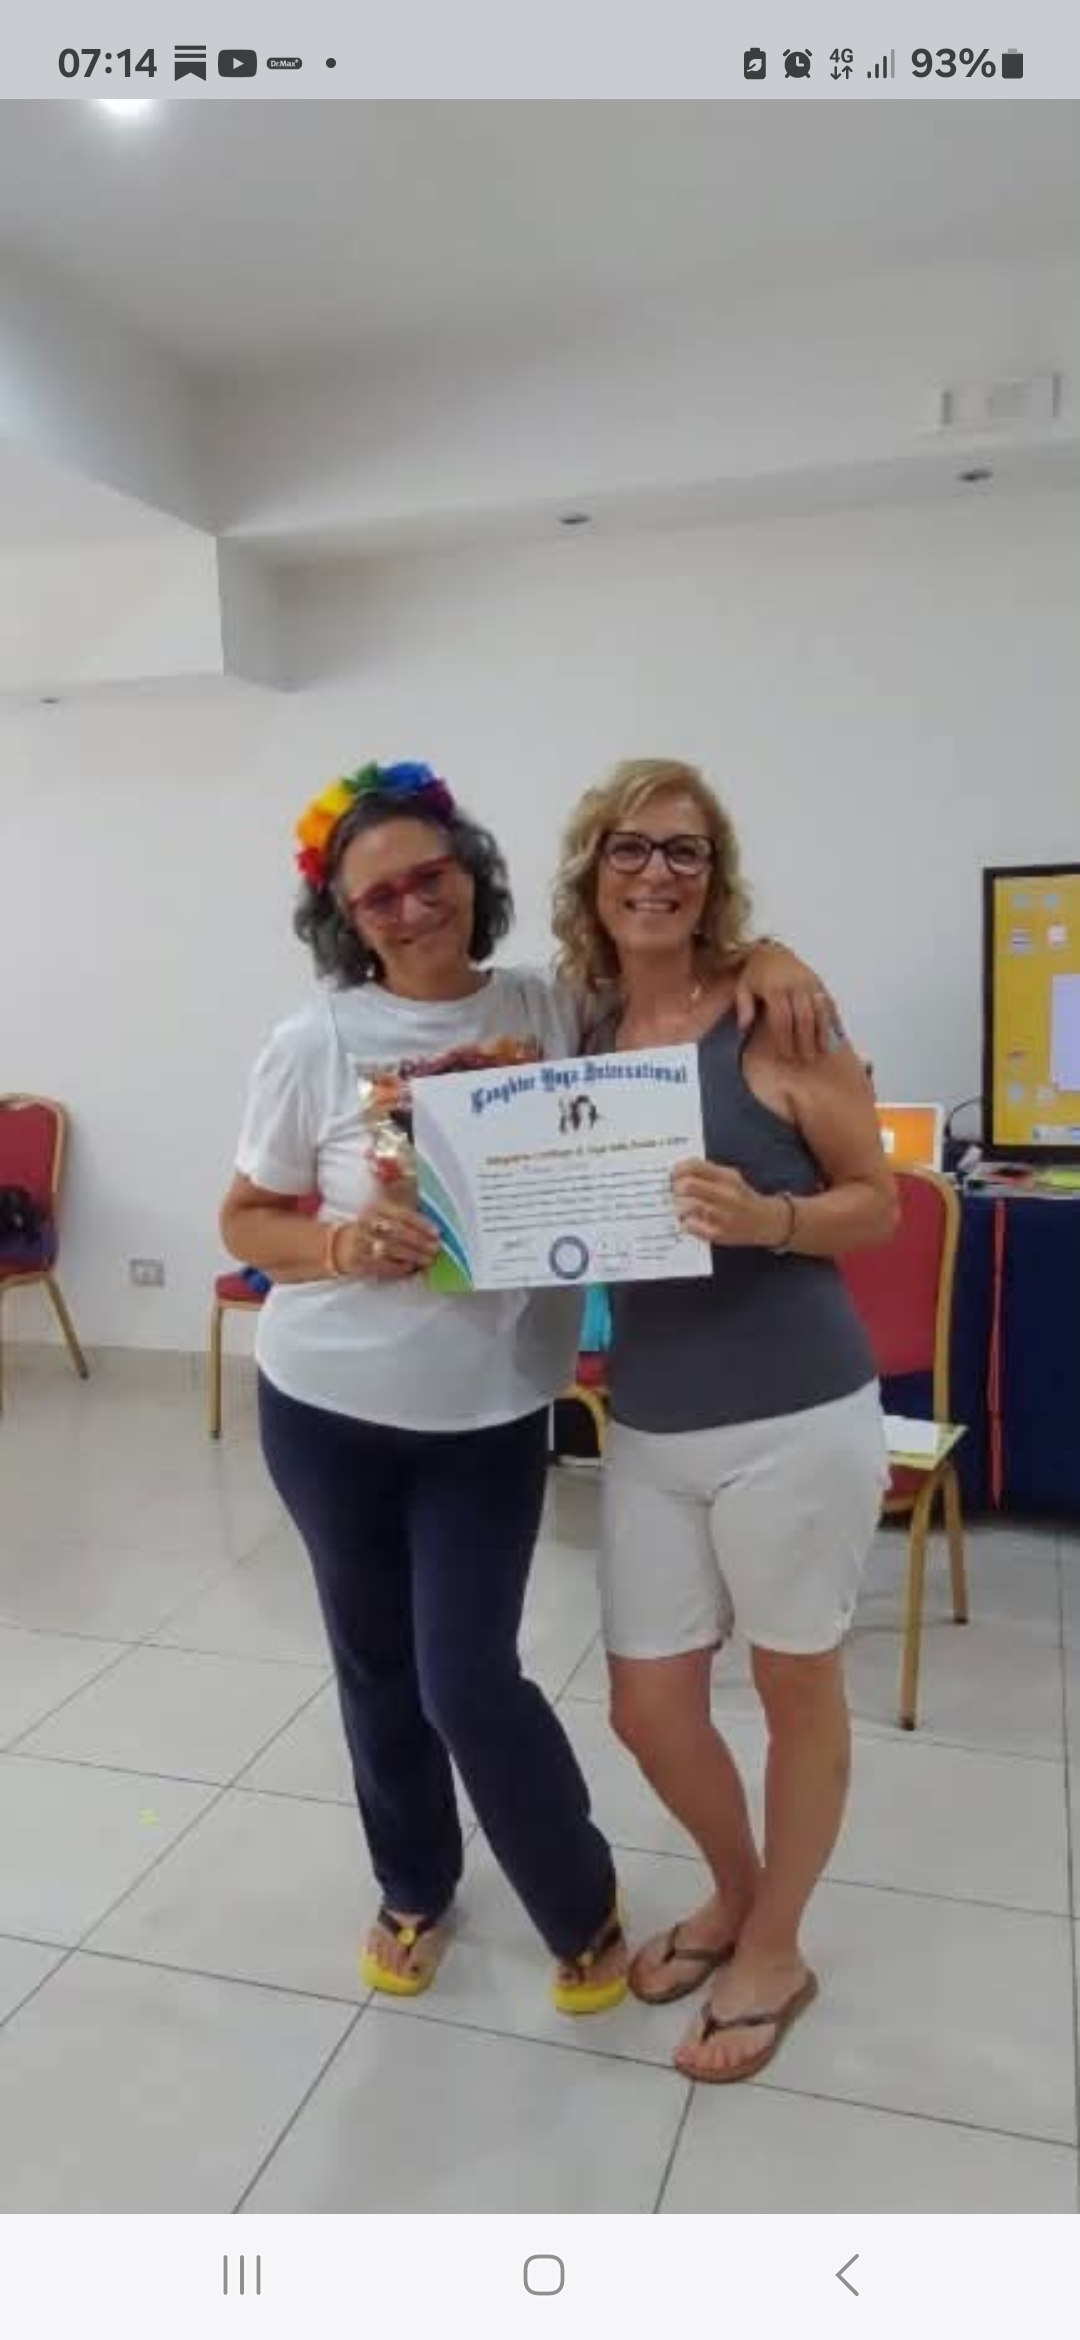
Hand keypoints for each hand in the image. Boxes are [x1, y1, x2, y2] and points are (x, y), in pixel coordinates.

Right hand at [334, 1201, 440, 1282]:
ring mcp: (361, 1242)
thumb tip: (422, 1201)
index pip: (401, 1214)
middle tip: (434, 1248)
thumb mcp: (387, 1211)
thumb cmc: (375, 1228)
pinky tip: (409, 1267)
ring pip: (389, 1249)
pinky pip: (381, 1265)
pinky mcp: (359, 1261)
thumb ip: (406, 1206)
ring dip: (411, 1255)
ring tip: (426, 1260)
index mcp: (377, 1207)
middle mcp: (367, 1222)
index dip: (421, 1223)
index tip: (436, 1232)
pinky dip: (398, 1267)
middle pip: (396, 1231)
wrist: (342, 1246)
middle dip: (419, 1241)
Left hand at [672, 1160, 785, 1248]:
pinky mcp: (718, 1234)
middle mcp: (726, 1195)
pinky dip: (685, 1222)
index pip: (694, 1166)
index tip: (673, 1176)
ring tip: (681, 1207)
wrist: (765, 1221)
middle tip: (674, 1193)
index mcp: (727, 1177)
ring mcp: (722, 1215)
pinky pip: (690, 1226)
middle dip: (675, 1189)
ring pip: (687, 1206)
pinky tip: (690, 1220)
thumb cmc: (741, 1197)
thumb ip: (707, 1172)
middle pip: (687, 1186)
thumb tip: (677, 1171)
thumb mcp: (730, 1177)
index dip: (677, 1170)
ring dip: (678, 1206)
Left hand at [734, 942, 840, 1063]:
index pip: (782, 1018)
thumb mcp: (742, 987)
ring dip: (821, 1033)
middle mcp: (794, 984)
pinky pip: (828, 1002)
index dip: (784, 1039)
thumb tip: (744, 1028)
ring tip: (822, 1052)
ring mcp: (808, 982)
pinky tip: (834, 1034)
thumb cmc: (755, 973)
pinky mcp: (818, 982)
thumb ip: (744, 1007)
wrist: (771, 951)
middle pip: (803, 1017)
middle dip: (805, 1041)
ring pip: (819, 1010)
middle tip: (806, 1060)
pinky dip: (831, 1019)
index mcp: (774, 987)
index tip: (786, 1056)